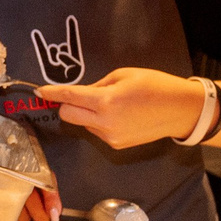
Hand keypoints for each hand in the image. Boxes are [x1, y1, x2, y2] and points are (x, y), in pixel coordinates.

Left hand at [43, 67, 201, 148]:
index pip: (69, 97)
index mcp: (106, 101)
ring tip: (112, 103)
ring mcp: (110, 137)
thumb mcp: (124, 75)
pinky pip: (97, 131)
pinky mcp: (117, 145)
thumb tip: (82, 93)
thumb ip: (98, 85)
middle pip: (68, 116)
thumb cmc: (155, 85)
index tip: (39, 92)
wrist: (181, 110)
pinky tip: (119, 115)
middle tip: (77, 95)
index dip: (52, 93)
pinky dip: (99, 122)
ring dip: (86, 113)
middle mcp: (105, 123)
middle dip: (66, 105)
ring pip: (83, 123)